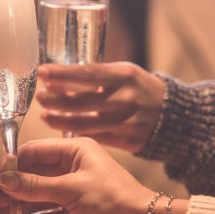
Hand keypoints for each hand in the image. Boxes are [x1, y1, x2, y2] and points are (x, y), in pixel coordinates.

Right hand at [0, 137, 156, 213]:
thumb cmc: (115, 199)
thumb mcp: (71, 189)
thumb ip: (35, 186)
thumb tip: (5, 179)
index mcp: (74, 150)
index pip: (33, 152)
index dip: (12, 166)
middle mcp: (71, 167)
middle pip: (31, 176)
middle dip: (10, 190)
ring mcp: (72, 191)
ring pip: (36, 197)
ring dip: (16, 207)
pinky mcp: (74, 213)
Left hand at [37, 62, 164, 152]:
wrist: (175, 116)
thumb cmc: (141, 89)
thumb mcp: (124, 73)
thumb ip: (96, 76)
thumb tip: (59, 77)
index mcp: (124, 75)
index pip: (86, 74)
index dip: (61, 74)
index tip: (42, 73)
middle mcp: (125, 98)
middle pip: (80, 101)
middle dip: (55, 99)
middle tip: (40, 97)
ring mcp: (126, 121)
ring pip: (83, 123)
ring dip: (59, 119)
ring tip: (45, 115)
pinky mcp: (127, 140)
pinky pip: (93, 136)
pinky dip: (75, 132)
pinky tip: (62, 127)